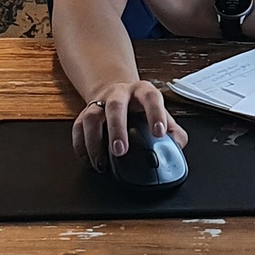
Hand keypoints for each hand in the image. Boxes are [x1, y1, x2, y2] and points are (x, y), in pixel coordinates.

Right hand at [73, 79, 187, 168]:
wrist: (118, 93)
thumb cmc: (142, 108)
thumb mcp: (161, 114)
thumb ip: (173, 131)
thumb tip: (177, 145)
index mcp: (142, 91)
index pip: (150, 98)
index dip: (155, 114)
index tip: (159, 133)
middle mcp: (119, 94)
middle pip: (115, 106)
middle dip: (116, 129)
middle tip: (120, 151)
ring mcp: (99, 102)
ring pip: (91, 116)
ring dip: (94, 141)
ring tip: (101, 162)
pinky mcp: (84, 113)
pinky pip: (77, 128)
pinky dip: (81, 146)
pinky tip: (88, 160)